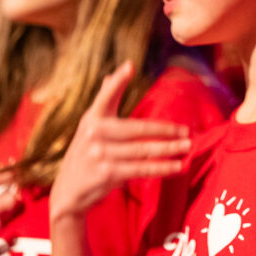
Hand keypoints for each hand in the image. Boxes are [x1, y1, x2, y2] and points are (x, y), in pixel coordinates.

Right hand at [49, 61, 192, 222]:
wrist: (68, 190)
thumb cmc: (85, 153)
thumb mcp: (89, 127)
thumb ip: (103, 102)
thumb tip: (109, 75)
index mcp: (92, 118)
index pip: (106, 96)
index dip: (117, 81)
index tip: (130, 65)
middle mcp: (95, 133)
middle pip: (138, 129)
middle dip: (165, 130)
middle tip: (186, 131)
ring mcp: (100, 154)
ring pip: (143, 150)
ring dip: (168, 149)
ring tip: (187, 147)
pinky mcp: (107, 173)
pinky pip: (141, 169)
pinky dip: (161, 168)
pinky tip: (177, 166)